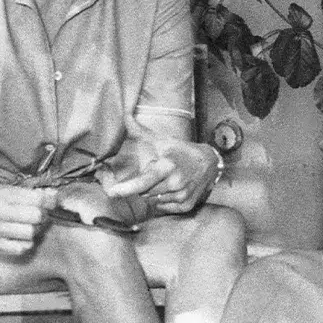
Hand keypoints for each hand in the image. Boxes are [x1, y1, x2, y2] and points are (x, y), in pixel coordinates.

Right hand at [0, 185, 56, 256]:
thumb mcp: (2, 189)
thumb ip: (27, 193)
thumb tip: (54, 196)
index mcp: (3, 194)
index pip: (37, 199)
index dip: (49, 200)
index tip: (51, 201)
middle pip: (36, 217)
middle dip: (43, 215)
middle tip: (40, 214)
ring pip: (30, 233)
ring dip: (35, 230)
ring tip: (31, 225)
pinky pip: (20, 248)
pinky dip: (25, 243)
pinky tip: (21, 237)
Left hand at [101, 139, 216, 213]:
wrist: (209, 163)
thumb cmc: (180, 151)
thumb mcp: (161, 140)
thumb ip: (139, 130)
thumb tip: (124, 114)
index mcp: (167, 166)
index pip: (144, 181)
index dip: (126, 188)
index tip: (112, 192)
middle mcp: (175, 183)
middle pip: (144, 192)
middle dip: (144, 185)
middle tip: (154, 174)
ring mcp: (182, 196)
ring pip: (153, 201)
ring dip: (153, 193)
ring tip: (165, 180)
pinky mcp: (186, 206)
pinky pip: (163, 207)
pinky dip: (163, 200)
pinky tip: (171, 189)